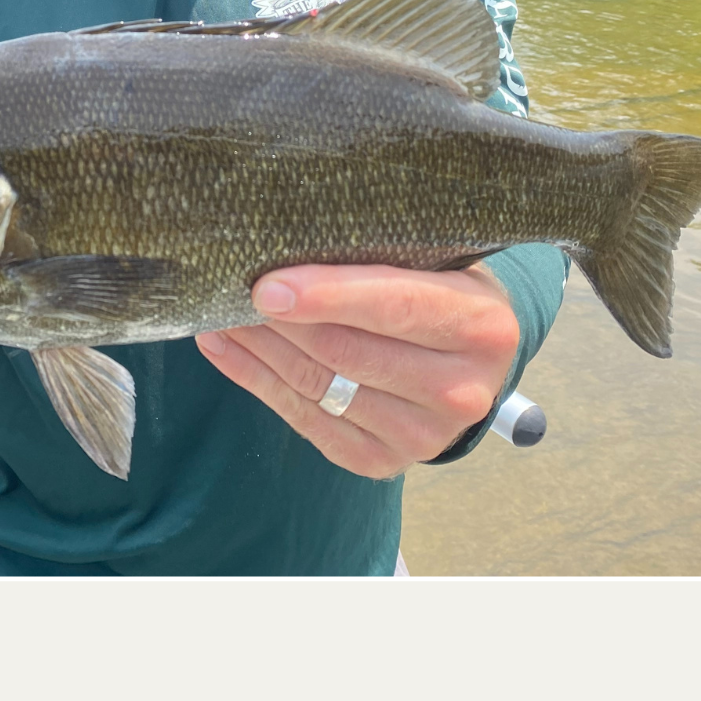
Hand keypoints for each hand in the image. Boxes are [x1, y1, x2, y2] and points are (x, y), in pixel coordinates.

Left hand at [194, 264, 518, 478]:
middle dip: (278, 319)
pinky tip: (225, 348)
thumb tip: (286, 238)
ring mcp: (424, 436)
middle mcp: (462, 391)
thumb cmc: (440, 292)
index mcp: (483, 327)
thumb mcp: (434, 262)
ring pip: (318, 385)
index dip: (327, 295)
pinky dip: (256, 380)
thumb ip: (379, 254)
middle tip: (228, 288)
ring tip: (217, 313)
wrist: (467, 362)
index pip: (395, 306)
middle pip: (346, 350)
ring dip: (258, 348)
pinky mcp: (383, 462)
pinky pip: (304, 419)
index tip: (267, 286)